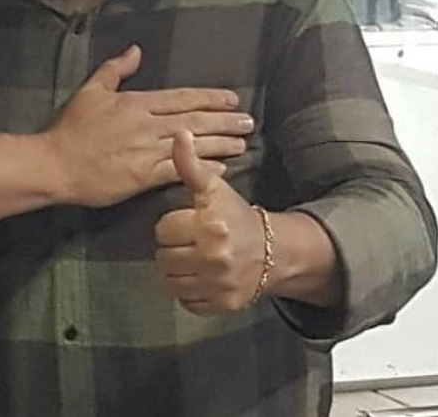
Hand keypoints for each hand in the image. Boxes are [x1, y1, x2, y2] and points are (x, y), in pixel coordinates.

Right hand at [46, 46, 252, 207]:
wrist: (55, 164)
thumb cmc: (71, 127)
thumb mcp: (90, 91)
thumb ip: (115, 70)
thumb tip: (136, 50)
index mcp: (136, 103)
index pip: (181, 98)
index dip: (208, 98)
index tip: (231, 99)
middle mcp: (147, 125)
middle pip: (194, 121)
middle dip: (224, 120)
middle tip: (248, 121)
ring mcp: (147, 152)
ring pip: (193, 146)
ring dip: (220, 144)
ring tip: (242, 143)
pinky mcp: (144, 177)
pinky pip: (179, 172)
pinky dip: (202, 170)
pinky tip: (221, 170)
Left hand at [154, 130, 264, 314]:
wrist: (273, 251)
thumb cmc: (234, 215)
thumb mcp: (213, 187)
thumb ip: (189, 163)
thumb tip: (179, 132)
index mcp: (209, 225)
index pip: (163, 229)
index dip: (171, 225)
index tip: (185, 222)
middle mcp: (214, 257)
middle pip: (164, 257)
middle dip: (172, 248)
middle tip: (187, 241)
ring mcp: (219, 284)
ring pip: (170, 281)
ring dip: (176, 271)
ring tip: (190, 258)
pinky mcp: (222, 305)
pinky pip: (186, 301)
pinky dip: (188, 292)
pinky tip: (199, 277)